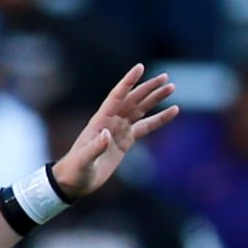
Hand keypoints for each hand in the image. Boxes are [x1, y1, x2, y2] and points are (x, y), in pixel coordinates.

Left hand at [52, 64, 178, 198]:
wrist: (75, 181)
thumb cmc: (75, 170)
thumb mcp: (83, 160)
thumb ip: (95, 147)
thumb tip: (108, 134)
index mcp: (100, 121)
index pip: (116, 97)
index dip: (128, 82)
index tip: (140, 67)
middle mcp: (111, 121)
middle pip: (132, 100)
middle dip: (148, 88)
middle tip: (165, 77)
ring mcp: (119, 130)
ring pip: (140, 110)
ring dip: (155, 99)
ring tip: (171, 87)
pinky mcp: (125, 141)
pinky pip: (145, 127)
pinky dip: (158, 119)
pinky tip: (172, 111)